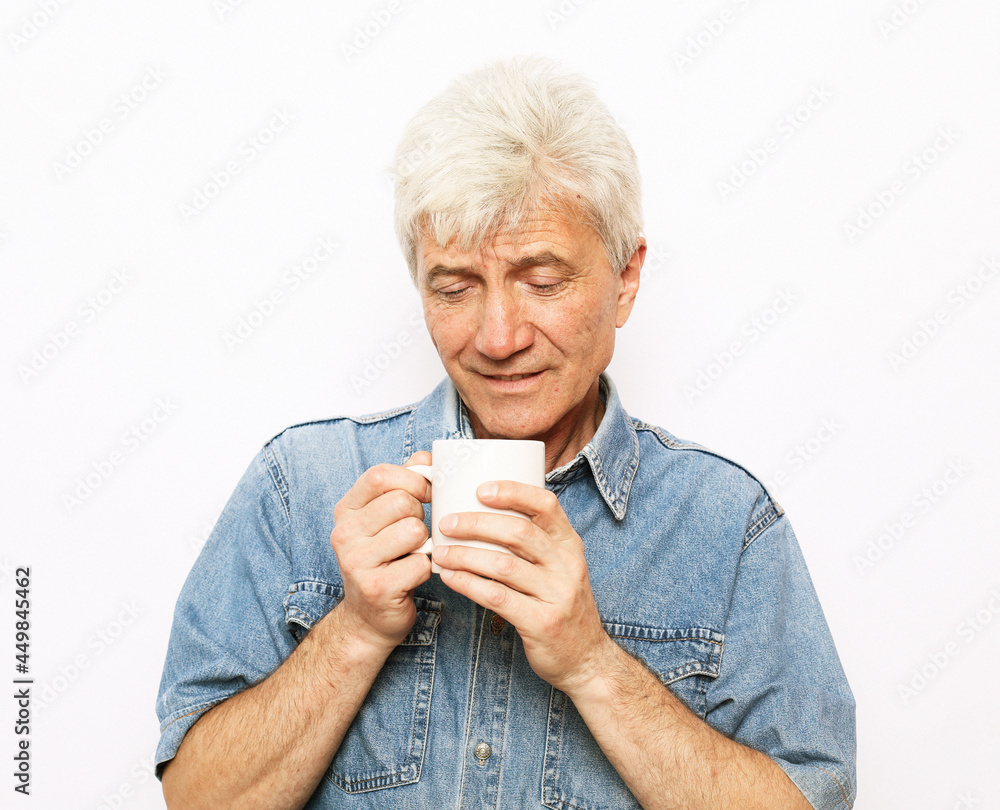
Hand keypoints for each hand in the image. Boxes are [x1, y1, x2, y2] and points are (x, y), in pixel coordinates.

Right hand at [329, 452, 432, 654]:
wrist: (369, 617)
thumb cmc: (386, 559)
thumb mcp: (386, 518)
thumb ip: (405, 484)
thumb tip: (426, 457)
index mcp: (346, 510)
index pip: (380, 475)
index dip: (413, 479)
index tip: (428, 492)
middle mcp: (344, 533)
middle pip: (401, 501)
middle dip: (420, 515)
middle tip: (415, 534)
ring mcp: (357, 562)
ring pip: (414, 530)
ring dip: (424, 543)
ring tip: (413, 554)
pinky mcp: (377, 588)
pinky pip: (421, 563)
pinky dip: (426, 569)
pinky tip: (413, 576)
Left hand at [431, 481, 614, 695]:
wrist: (587, 659)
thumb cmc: (562, 606)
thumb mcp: (560, 567)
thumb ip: (535, 543)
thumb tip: (485, 513)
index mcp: (570, 545)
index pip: (546, 505)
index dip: (513, 492)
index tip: (480, 489)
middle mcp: (567, 565)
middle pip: (519, 532)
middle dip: (476, 524)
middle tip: (447, 523)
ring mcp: (557, 595)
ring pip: (503, 565)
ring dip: (465, 556)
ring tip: (441, 553)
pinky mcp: (542, 622)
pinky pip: (497, 597)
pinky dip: (469, 584)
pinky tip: (451, 578)